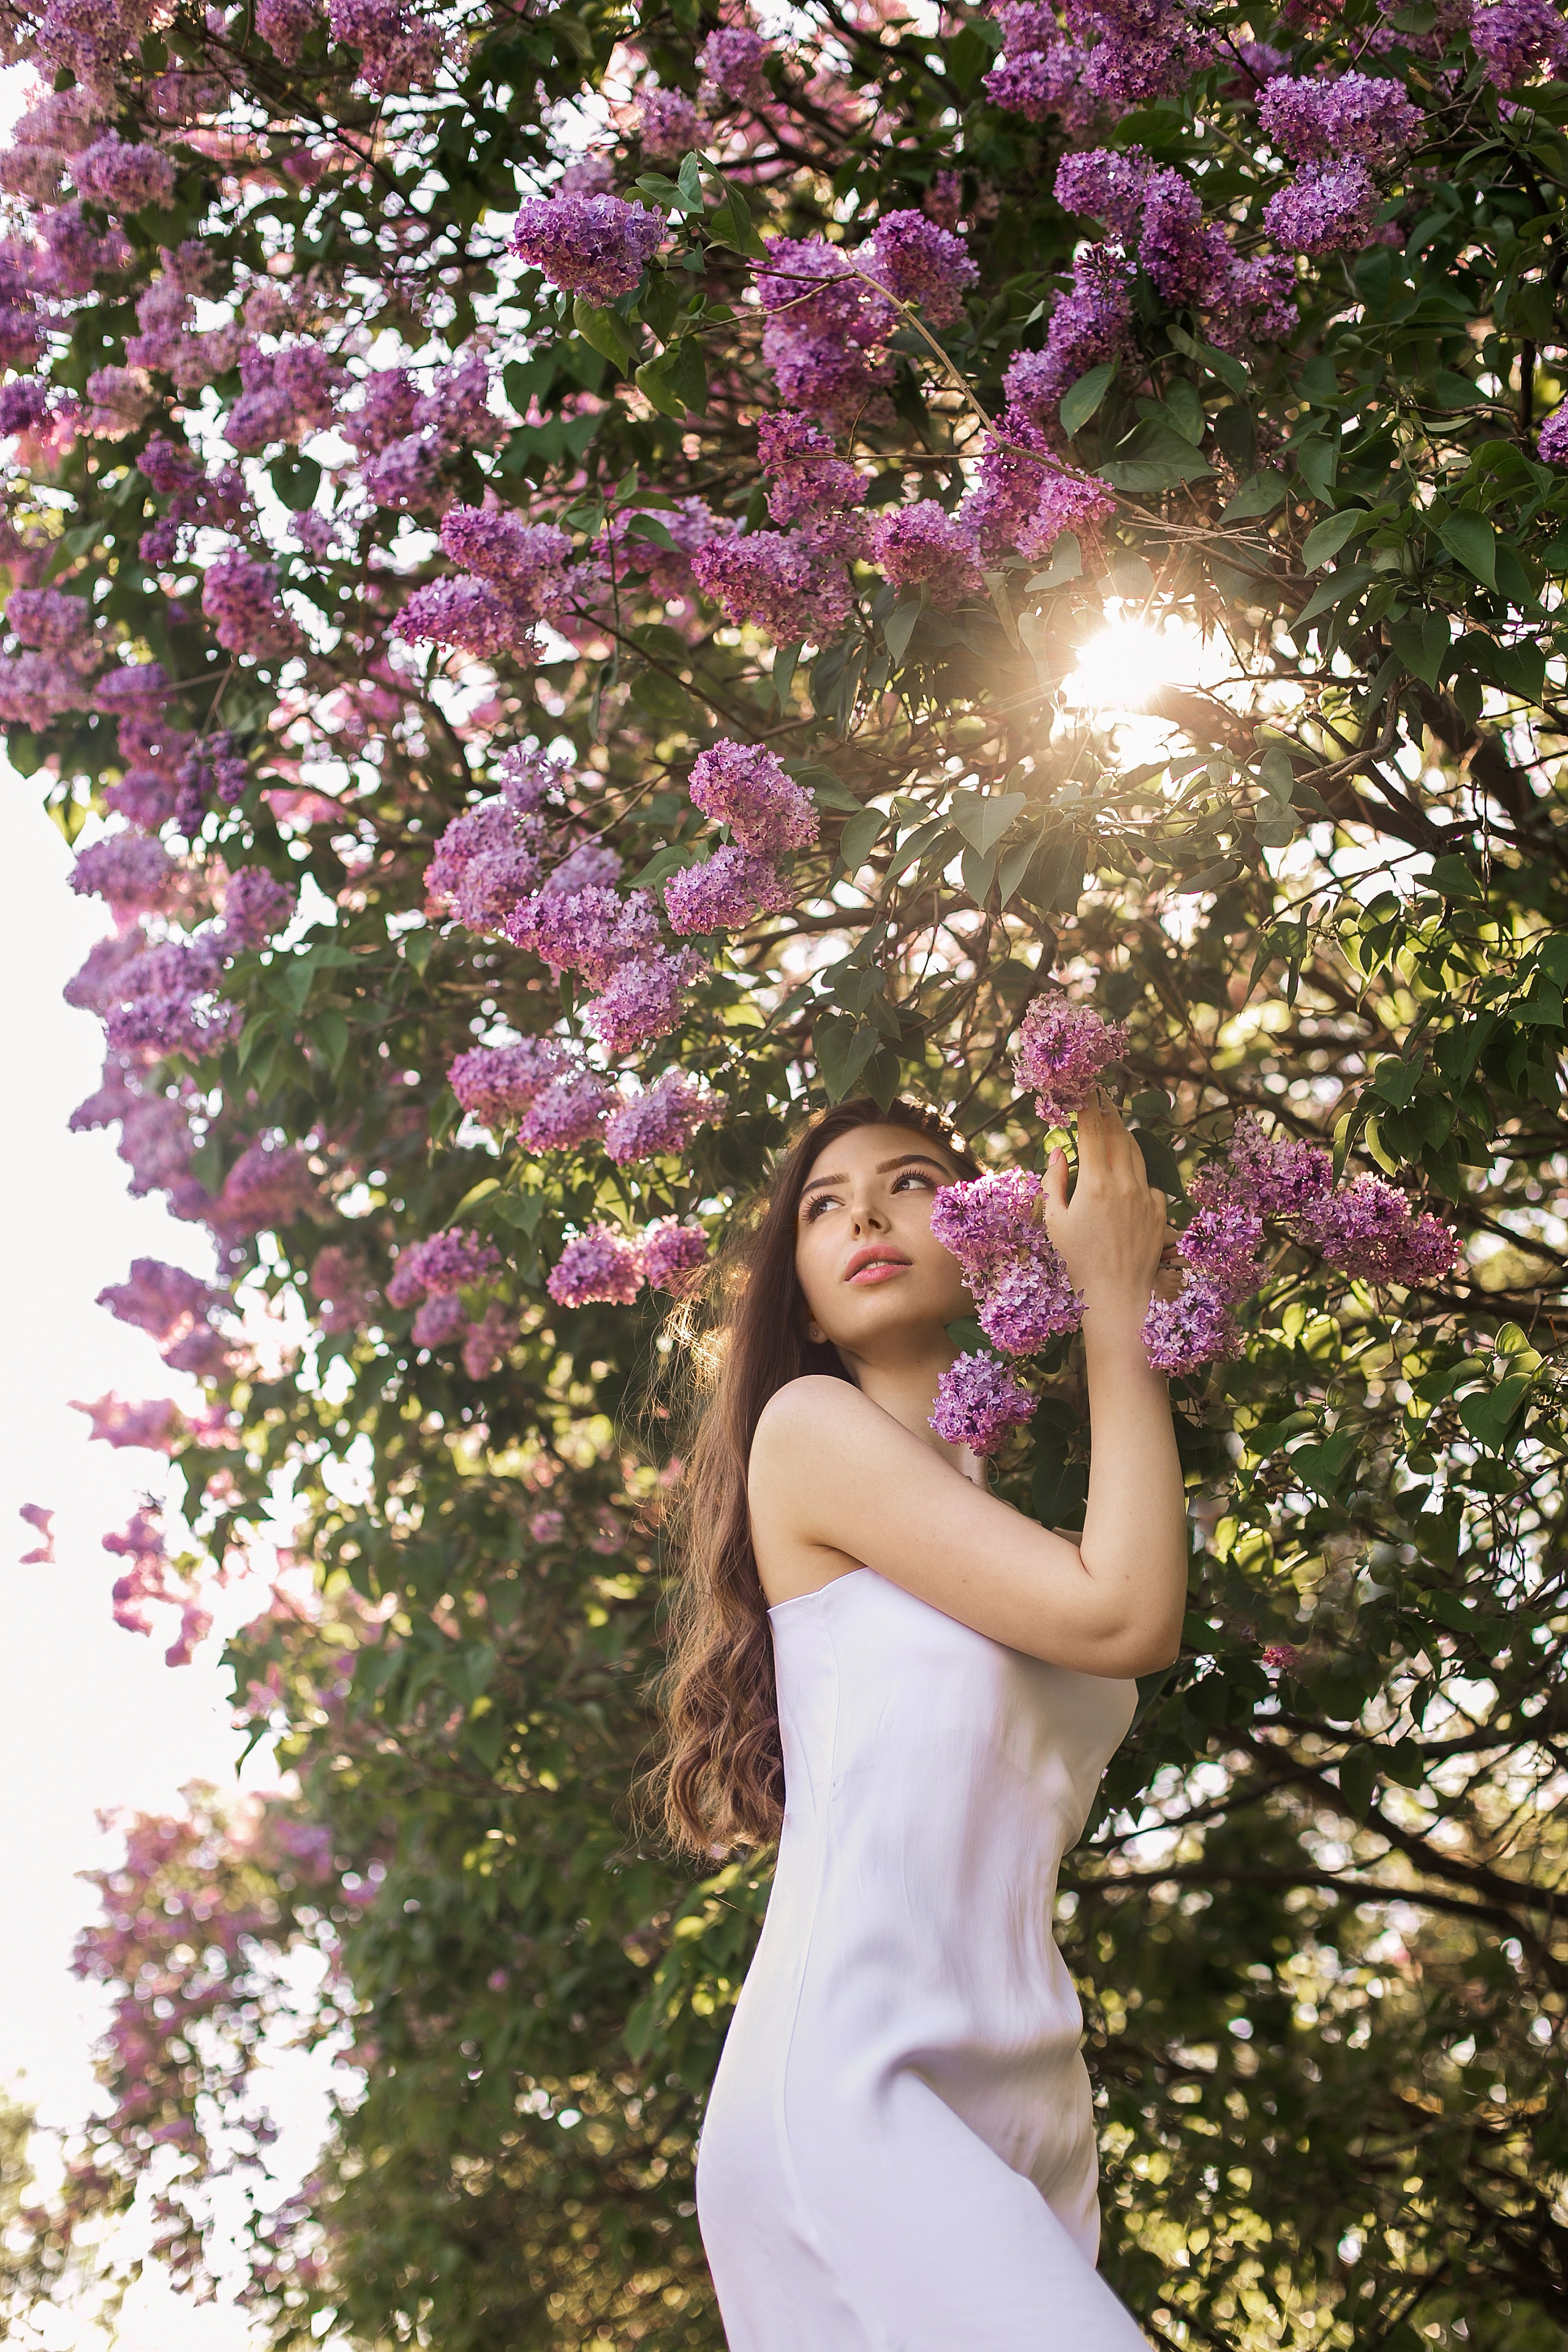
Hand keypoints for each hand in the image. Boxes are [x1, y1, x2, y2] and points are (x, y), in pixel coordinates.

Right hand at [1039, 1091, 1166, 1315]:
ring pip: (1137, 1153)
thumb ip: (1054, 1182)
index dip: (1089, 1107)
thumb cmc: (1078, 1260)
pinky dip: (1136, 1173)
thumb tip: (1058, 1151)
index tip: (1085, 1091)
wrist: (1118, 1295)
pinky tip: (1127, 1178)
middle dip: (1109, 1112)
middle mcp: (1125, 1184)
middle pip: (1119, 1134)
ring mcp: (1146, 1196)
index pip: (1093, 1132)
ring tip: (1115, 1124)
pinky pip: (1148, 1181)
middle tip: (1102, 1096)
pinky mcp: (1159, 1211)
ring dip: (1125, 1135)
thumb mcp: (1055, 1221)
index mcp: (1095, 1183)